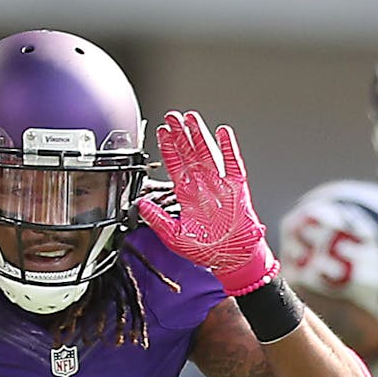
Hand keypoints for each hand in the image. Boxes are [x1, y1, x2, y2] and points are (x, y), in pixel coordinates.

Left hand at [133, 111, 279, 295]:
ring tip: (191, 118)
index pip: (175, 165)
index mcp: (187, 196)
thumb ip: (156, 219)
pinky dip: (229, 148)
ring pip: (208, 154)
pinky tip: (223, 133)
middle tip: (172, 116)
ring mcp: (221, 185)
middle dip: (181, 134)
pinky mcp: (238, 189)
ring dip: (200, 135)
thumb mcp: (174, 237)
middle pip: (189, 154)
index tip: (161, 131)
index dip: (168, 148)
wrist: (232, 260)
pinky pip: (233, 164)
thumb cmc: (206, 251)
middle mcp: (203, 186)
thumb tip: (139, 204)